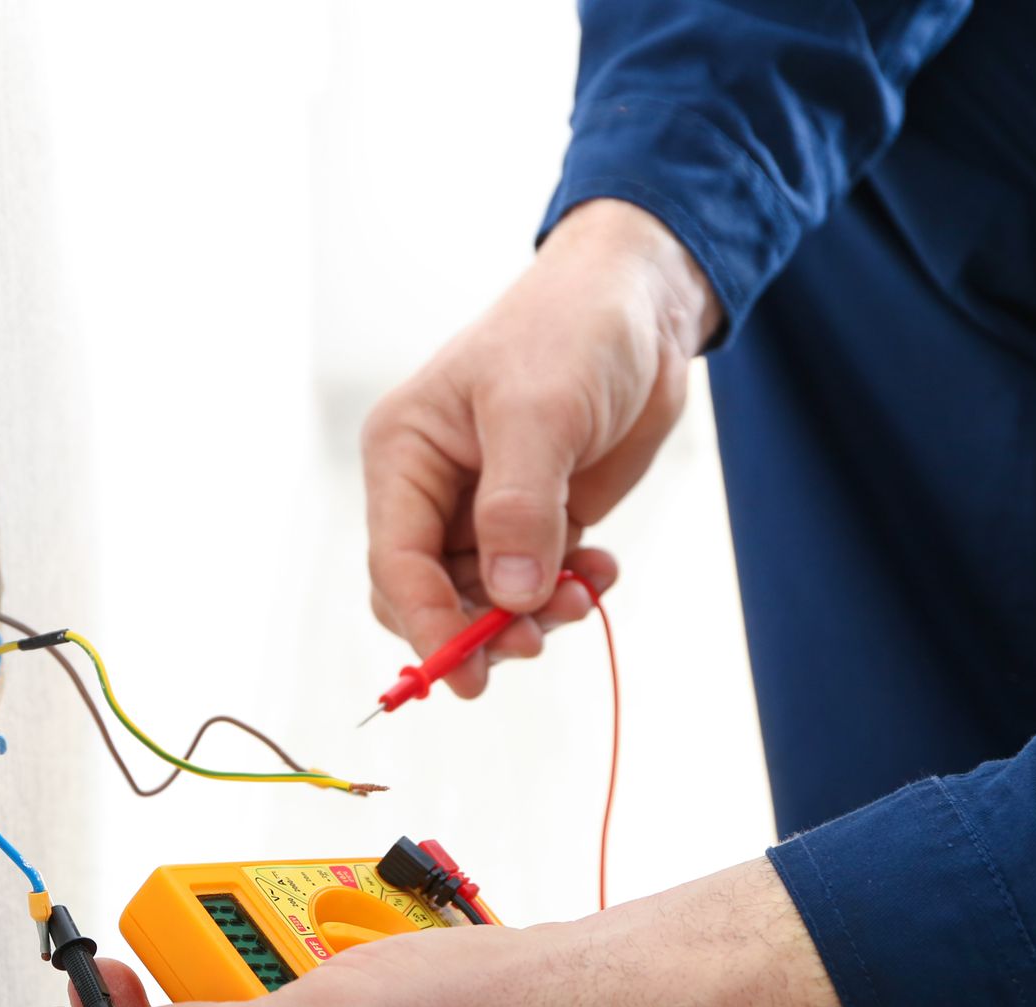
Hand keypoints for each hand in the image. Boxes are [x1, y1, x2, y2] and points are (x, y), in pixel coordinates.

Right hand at [361, 199, 719, 696]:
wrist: (641, 303)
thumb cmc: (573, 332)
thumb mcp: (541, 412)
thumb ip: (518, 508)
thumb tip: (509, 596)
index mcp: (404, 452)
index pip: (395, 561)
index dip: (427, 622)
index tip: (466, 673)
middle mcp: (431, 488)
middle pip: (430, 594)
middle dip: (479, 627)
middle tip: (536, 641)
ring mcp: (482, 510)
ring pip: (483, 601)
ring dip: (532, 614)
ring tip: (584, 593)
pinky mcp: (533, 520)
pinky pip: (533, 585)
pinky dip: (566, 592)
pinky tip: (599, 571)